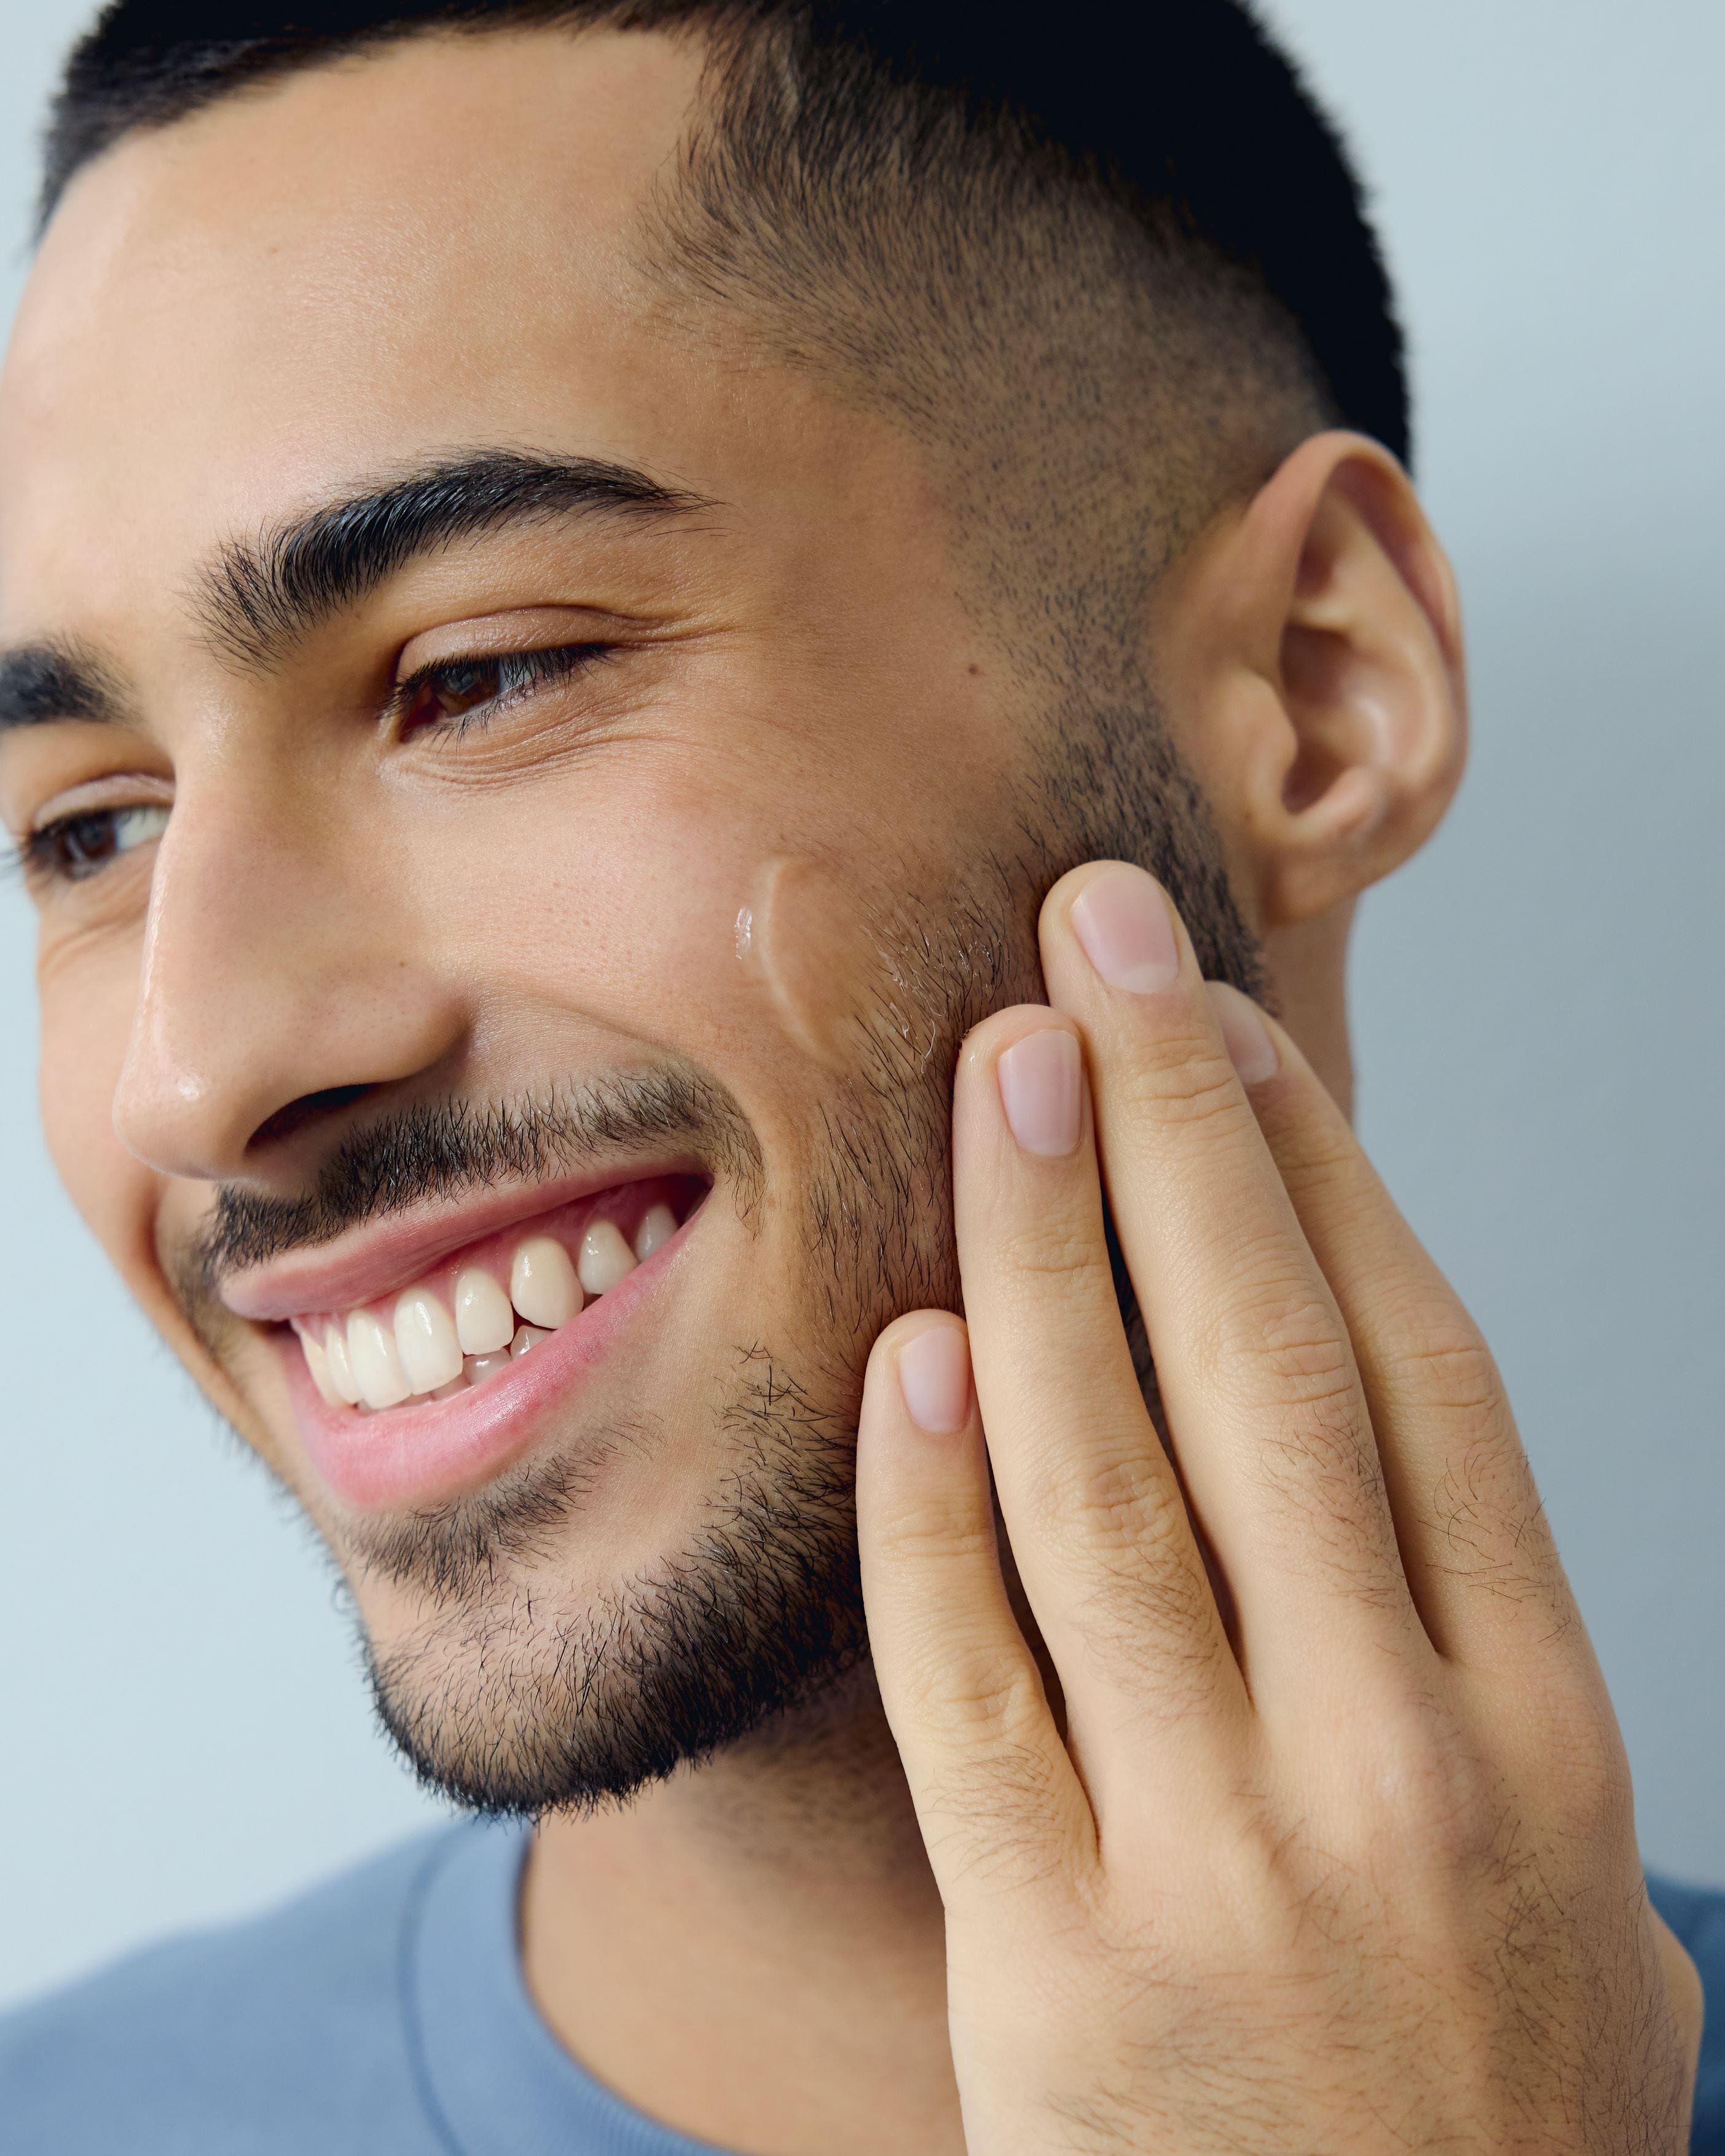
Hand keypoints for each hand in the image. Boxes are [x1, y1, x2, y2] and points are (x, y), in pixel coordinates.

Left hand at [856, 861, 1701, 2153]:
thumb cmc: (1484, 2087)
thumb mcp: (1549, 1854)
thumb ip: (1461, 1634)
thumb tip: (1349, 1374)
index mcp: (1535, 1720)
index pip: (1416, 1374)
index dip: (1314, 1171)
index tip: (1220, 1024)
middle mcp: (1395, 1764)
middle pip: (1265, 1372)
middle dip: (1175, 1128)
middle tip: (1099, 937)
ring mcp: (1223, 1864)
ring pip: (1108, 1484)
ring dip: (1045, 1250)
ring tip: (998, 1060)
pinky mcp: (1057, 1965)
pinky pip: (975, 1683)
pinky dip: (937, 1504)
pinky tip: (914, 1347)